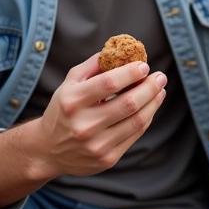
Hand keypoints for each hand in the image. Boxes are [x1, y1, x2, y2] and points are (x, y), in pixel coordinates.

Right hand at [35, 53, 166, 177]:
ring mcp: (96, 145)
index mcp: (72, 101)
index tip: (144, 66)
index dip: (131, 73)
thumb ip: (93, 65)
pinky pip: (135, 134)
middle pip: (128, 103)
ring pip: (137, 121)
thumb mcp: (70, 83)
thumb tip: (119, 49)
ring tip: (160, 90)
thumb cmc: (63, 109)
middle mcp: (83, 125)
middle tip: (160, 77)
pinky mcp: (107, 159)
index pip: (109, 83)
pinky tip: (150, 106)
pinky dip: (147, 117)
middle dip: (150, 87)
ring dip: (153, 102)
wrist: (47, 150)